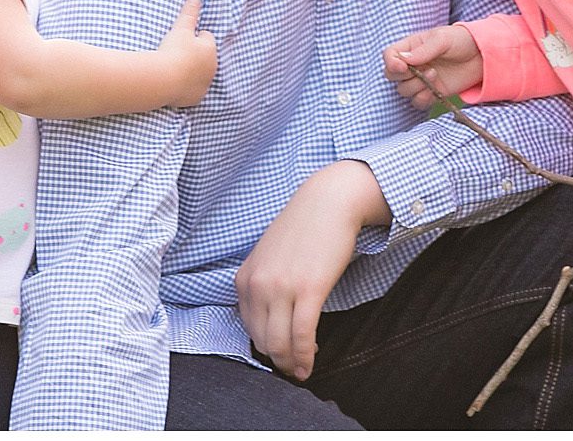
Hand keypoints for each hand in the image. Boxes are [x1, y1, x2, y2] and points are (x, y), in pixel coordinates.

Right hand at [159, 0, 216, 107]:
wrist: (164, 79)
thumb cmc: (174, 50)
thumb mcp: (181, 27)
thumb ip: (190, 11)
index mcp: (211, 50)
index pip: (206, 38)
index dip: (194, 37)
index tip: (183, 39)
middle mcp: (212, 68)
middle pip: (204, 58)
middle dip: (194, 55)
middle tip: (177, 53)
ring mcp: (204, 85)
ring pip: (199, 74)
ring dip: (190, 71)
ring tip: (175, 68)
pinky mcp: (195, 98)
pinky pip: (192, 90)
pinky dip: (185, 87)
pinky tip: (174, 82)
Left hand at [235, 160, 385, 381]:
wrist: (328, 201)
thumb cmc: (303, 228)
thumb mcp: (270, 256)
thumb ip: (263, 284)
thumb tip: (271, 319)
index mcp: (244, 278)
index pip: (248, 327)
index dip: (265, 346)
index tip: (281, 352)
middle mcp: (257, 285)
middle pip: (261, 340)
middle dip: (277, 360)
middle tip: (293, 367)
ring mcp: (281, 288)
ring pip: (279, 344)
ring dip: (291, 363)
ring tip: (303, 369)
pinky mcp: (308, 290)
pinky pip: (302, 335)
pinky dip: (305, 356)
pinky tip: (312, 363)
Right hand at [382, 24, 483, 107]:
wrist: (481, 56)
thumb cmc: (460, 40)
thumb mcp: (442, 39)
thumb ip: (423, 51)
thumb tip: (403, 60)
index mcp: (411, 46)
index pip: (390, 55)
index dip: (391, 62)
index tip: (402, 67)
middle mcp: (412, 64)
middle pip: (391, 75)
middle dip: (403, 76)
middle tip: (422, 71)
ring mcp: (421, 79)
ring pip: (403, 90)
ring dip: (416, 87)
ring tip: (435, 75)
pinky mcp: (431, 92)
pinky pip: (417, 102)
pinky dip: (423, 99)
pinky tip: (435, 90)